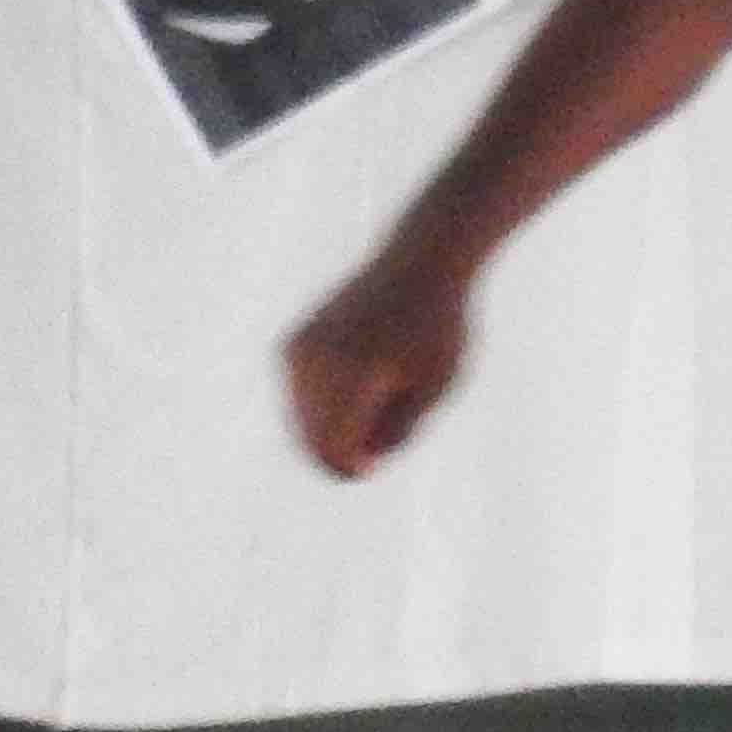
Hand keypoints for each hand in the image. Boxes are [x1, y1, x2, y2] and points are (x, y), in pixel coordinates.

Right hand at [285, 246, 474, 477]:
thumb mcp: (437, 388)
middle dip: (342, 448)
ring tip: (381, 394)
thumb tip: (357, 463)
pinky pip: (301, 397)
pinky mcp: (292, 344)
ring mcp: (298, 351)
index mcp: (354, 374)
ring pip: (302, 420)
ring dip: (333, 426)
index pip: (333, 450)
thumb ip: (399, 432)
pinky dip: (324, 404)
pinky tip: (362, 380)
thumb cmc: (439, 328)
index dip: (353, 469)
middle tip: (385, 423)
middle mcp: (316, 362)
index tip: (377, 463)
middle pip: (312, 439)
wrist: (421, 261)